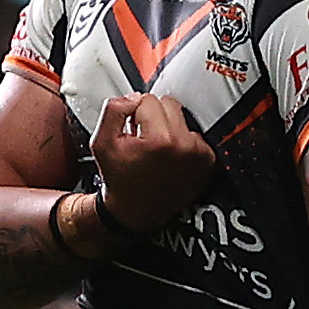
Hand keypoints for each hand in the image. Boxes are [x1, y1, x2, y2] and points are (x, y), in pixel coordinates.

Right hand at [94, 92, 215, 236]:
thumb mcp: (101, 142)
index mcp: (160, 140)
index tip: (131, 131)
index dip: (133, 113)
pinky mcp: (207, 160)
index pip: (148, 99)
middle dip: (153, 116)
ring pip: (182, 117)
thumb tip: (133, 97)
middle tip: (142, 138)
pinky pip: (193, 134)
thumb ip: (114, 110)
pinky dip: (181, 140)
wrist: (137, 210)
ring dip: (168, 127)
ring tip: (156, 149)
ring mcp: (199, 154)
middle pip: (169, 103)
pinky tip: (169, 156)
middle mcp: (184, 145)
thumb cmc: (120, 180)